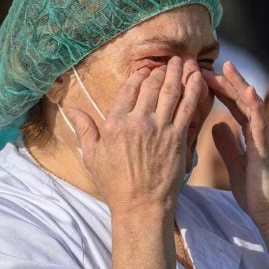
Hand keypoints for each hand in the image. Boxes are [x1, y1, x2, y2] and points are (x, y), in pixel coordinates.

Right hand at [69, 57, 202, 212]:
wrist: (141, 206)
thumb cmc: (115, 185)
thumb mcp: (92, 157)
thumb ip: (84, 130)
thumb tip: (71, 110)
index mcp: (115, 124)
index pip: (128, 90)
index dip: (139, 76)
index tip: (145, 70)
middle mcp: (137, 122)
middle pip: (150, 86)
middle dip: (159, 70)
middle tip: (166, 62)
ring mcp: (159, 129)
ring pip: (170, 91)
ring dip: (176, 73)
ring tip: (181, 61)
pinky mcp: (177, 137)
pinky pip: (188, 107)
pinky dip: (193, 89)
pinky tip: (197, 77)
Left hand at [201, 61, 268, 229]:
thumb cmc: (256, 192)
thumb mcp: (235, 164)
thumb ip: (227, 144)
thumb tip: (215, 126)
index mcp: (255, 134)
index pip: (236, 106)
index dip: (221, 90)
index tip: (203, 77)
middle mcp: (263, 131)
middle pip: (243, 100)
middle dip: (227, 81)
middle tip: (207, 66)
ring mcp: (267, 138)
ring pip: (253, 105)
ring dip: (240, 85)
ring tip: (227, 67)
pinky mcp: (267, 149)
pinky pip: (261, 124)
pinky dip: (255, 106)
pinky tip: (247, 91)